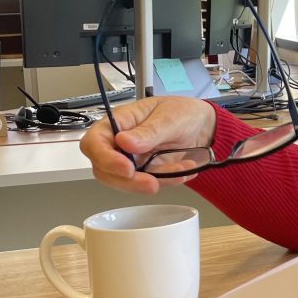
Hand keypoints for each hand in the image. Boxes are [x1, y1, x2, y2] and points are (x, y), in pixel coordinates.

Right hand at [79, 96, 215, 194]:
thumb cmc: (182, 112)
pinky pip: (147, 184)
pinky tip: (183, 171)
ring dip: (148, 184)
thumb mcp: (170, 117)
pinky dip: (166, 182)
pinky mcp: (145, 172)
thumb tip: (124, 141)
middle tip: (151, 182)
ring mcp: (131, 160)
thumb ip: (149, 131)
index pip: (94, 142)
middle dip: (127, 180)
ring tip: (179, 171)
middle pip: (103, 169)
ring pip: (123, 182)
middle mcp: (119, 143)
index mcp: (119, 122)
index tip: (126, 168)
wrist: (203, 126)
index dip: (104, 158)